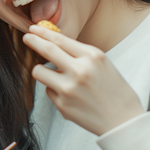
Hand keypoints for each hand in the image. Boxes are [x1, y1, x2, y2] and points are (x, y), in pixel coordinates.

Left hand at [23, 24, 143, 135]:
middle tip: (26, 37)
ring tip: (53, 75)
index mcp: (92, 57)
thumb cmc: (114, 91)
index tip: (34, 29)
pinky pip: (48, 90)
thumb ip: (80, 54)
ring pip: (39, 71)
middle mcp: (79, 70)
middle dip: (33, 41)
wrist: (122, 121)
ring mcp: (68, 88)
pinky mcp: (62, 104)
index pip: (60, 39)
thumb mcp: (103, 64)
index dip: (43, 33)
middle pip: (46, 50)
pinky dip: (55, 90)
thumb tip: (53, 42)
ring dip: (42, 70)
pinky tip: (70, 96)